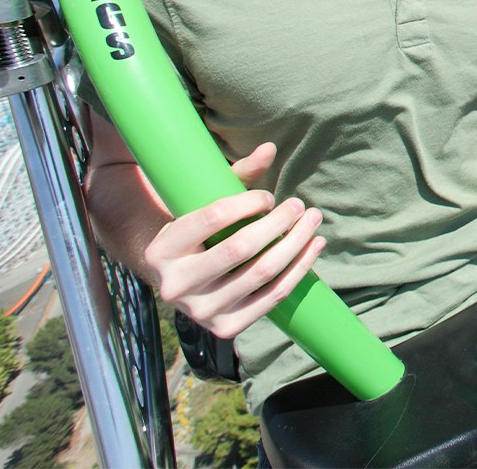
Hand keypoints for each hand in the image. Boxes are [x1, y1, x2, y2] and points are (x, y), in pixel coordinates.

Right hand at [143, 143, 325, 339]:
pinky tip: (314, 246)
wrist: (177, 280)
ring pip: (261, 273)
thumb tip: (270, 148)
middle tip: (300, 205)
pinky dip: (299, 270)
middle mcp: (176, 286)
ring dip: (296, 244)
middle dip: (278, 222)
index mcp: (161, 250)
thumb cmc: (196, 233)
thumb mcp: (202, 203)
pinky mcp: (226, 328)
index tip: (268, 196)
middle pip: (240, 248)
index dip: (248, 202)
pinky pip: (272, 298)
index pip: (212, 217)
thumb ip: (235, 175)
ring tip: (313, 222)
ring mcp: (200, 312)